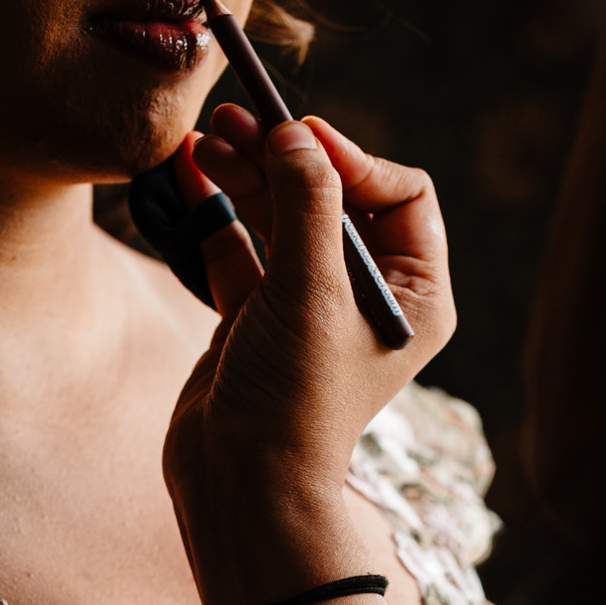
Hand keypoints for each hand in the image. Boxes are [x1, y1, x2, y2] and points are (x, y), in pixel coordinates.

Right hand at [164, 111, 456, 604]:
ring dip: (246, 175)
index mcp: (415, 294)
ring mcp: (311, 305)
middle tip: (235, 122)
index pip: (403, 194)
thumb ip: (308, 204)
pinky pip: (243, 246)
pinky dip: (219, 212)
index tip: (300, 141)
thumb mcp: (311, 289)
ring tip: (204, 141)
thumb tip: (297, 134)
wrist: (240, 481)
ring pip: (283, 216)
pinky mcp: (258, 317)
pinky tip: (190, 175)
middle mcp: (370, 296)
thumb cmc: (295, 399)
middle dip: (285, 157)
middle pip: (335, 196)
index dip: (353, 159)